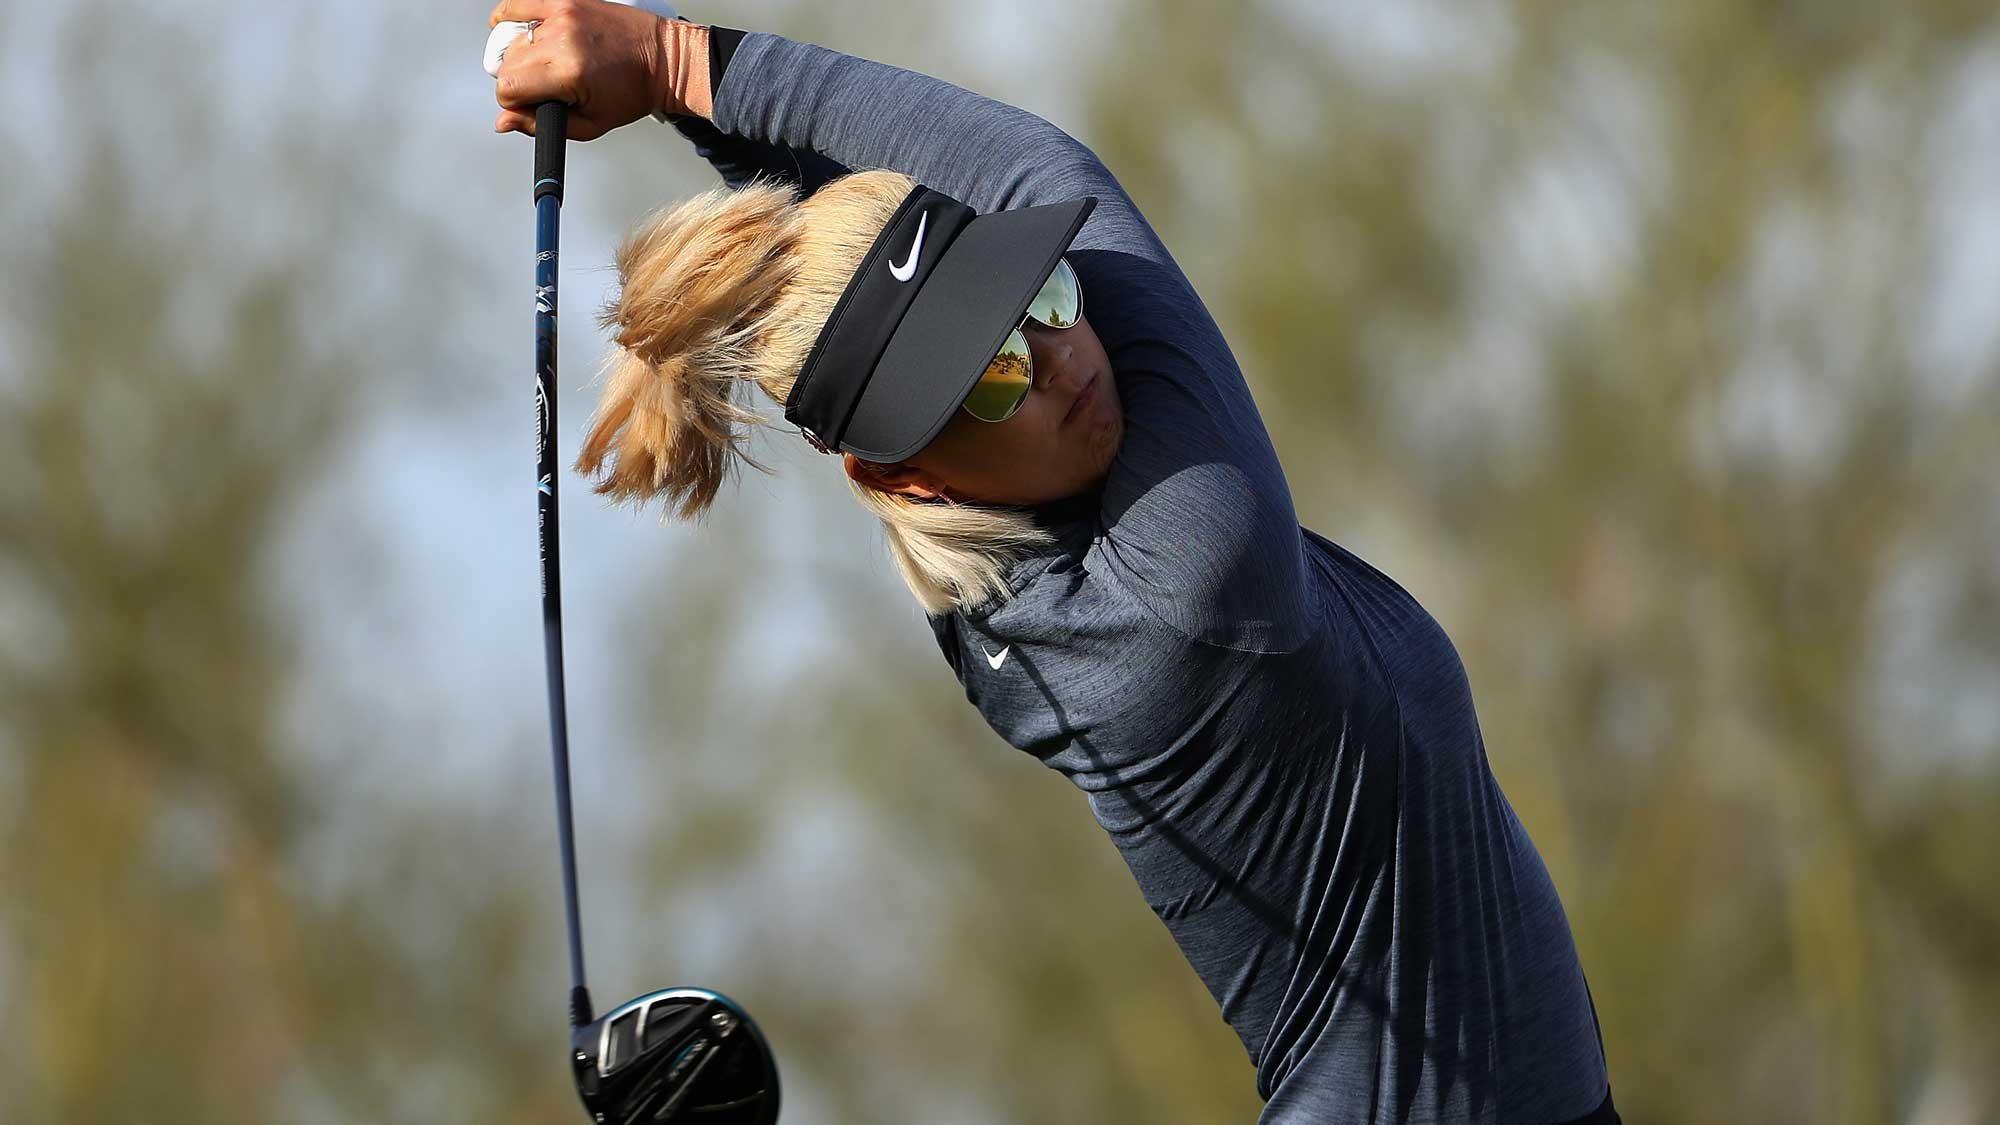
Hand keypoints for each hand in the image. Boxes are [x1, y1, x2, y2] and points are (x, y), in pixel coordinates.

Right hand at [489, 0, 677, 140]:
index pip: (508, 88)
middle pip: (506, 65)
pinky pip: (516, 4)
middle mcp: (562, 39)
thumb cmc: (632, 92)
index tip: (533, 103)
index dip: (515, 103)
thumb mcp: (590, 124)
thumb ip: (541, 125)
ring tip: (546, 62)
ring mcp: (562, 15)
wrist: (662, 58)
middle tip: (545, 86)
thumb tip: (503, 122)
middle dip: (519, 81)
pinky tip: (519, 30)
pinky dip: (509, 18)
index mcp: (568, 72)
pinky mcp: (564, 0)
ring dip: (521, 55)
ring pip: (510, 39)